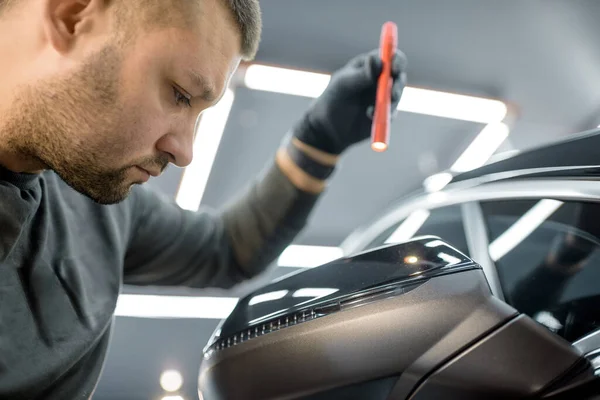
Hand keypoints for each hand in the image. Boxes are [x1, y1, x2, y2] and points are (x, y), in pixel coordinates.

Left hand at [292, 49, 406, 154]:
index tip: (394, 69)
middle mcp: (381, 79)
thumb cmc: (333, 98)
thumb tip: (377, 61)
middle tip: (392, 94)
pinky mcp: (385, 113)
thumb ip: (361, 74)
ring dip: (390, 103)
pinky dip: (385, 115)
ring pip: (396, 96)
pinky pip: (392, 113)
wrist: (328, 127)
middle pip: (399, 76)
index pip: (391, 57)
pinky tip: (369, 118)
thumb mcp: (344, 84)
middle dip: (397, 85)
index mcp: (371, 65)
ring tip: (370, 111)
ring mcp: (384, 96)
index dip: (397, 61)